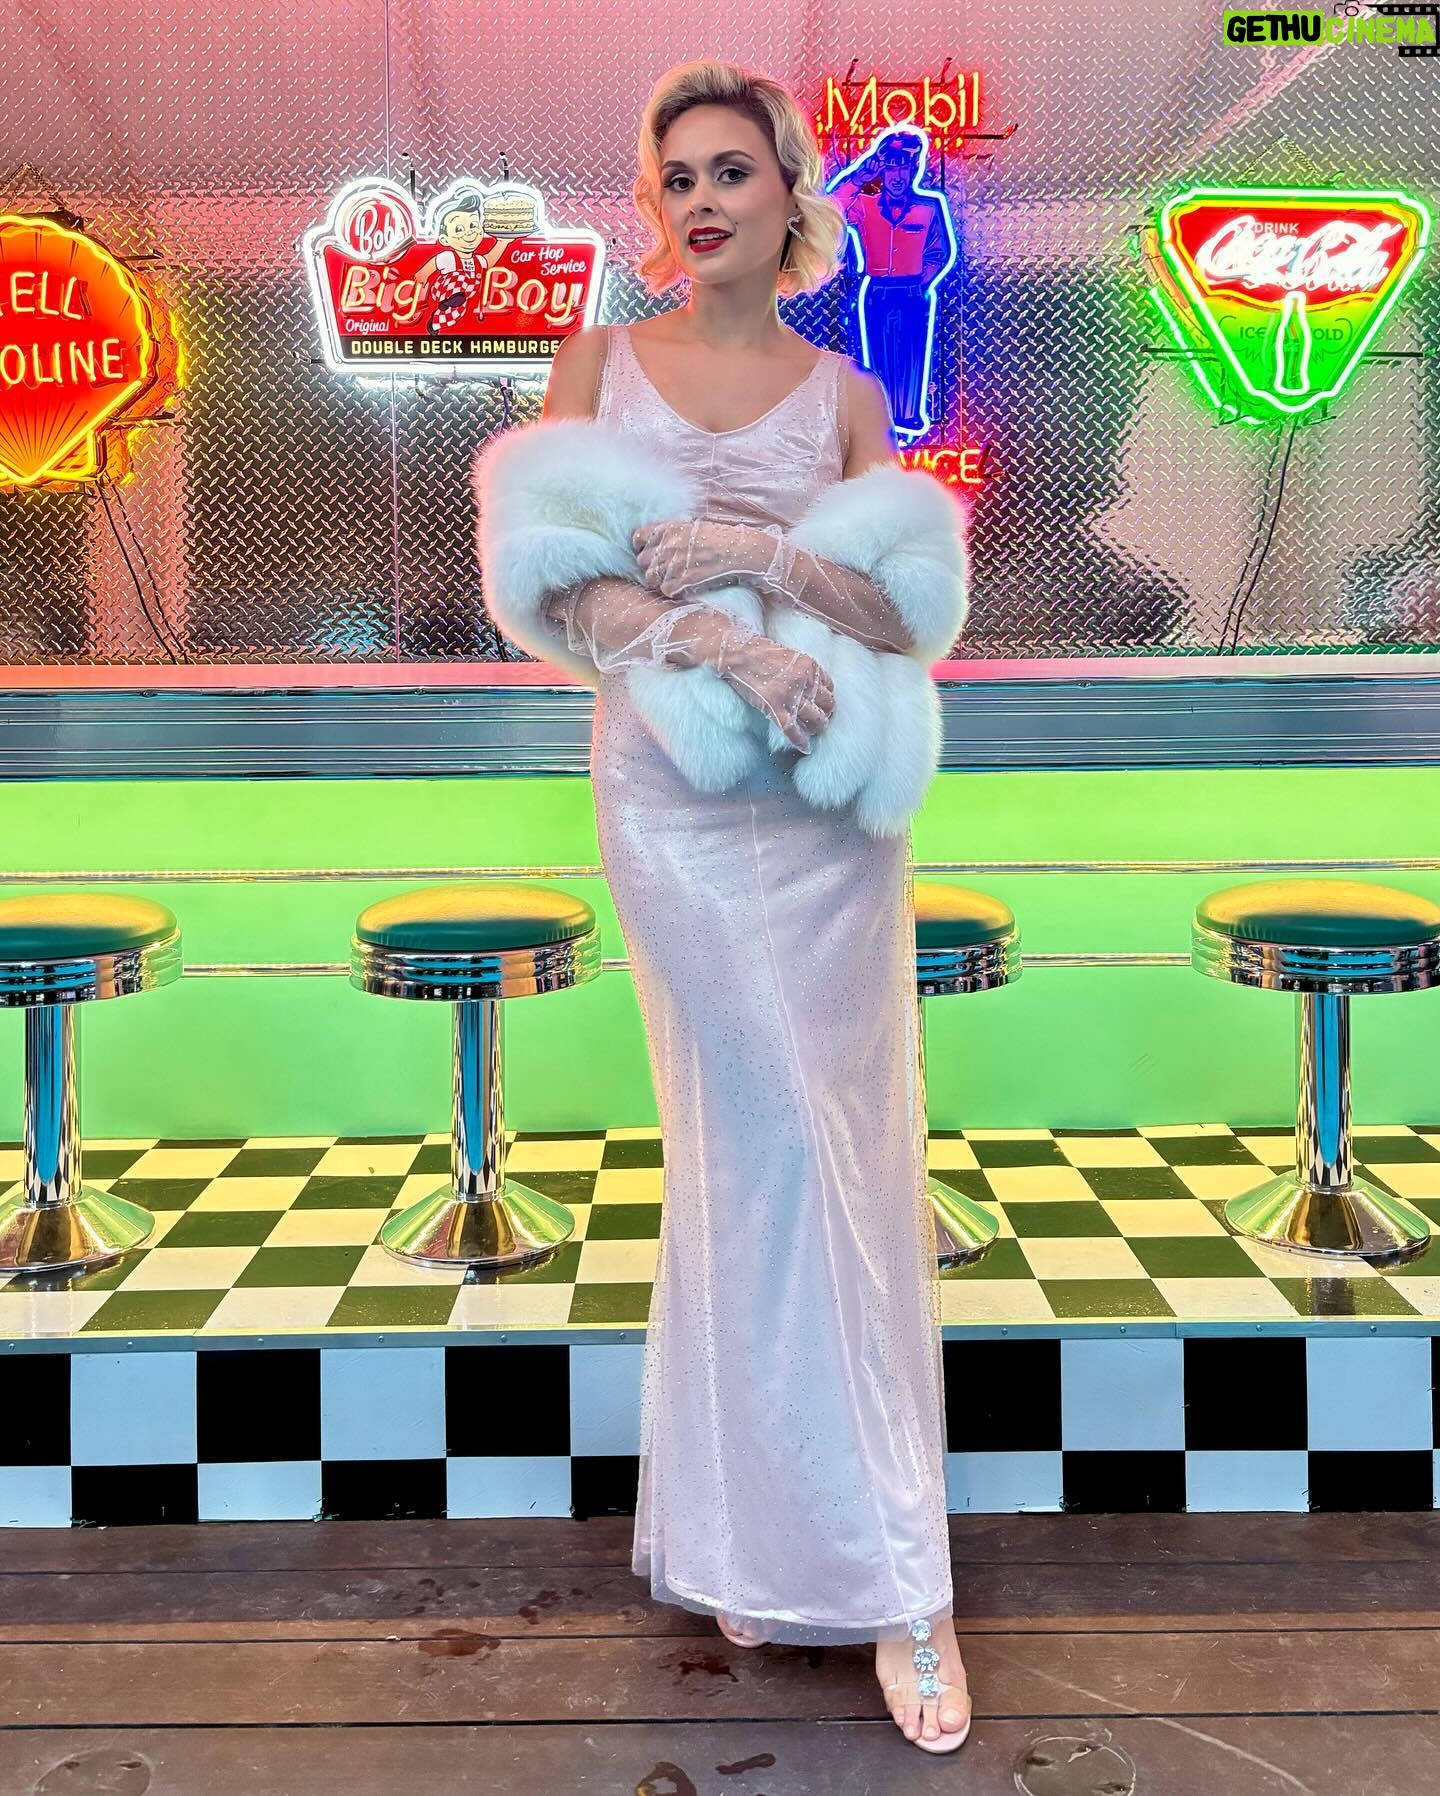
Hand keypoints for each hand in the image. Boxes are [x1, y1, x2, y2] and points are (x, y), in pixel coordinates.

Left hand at [632, 519, 780, 598]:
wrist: (740, 550)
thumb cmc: (721, 537)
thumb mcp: (693, 527)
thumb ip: (673, 534)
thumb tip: (659, 543)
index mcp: (668, 528)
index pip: (638, 538)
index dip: (642, 547)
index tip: (650, 552)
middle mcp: (667, 545)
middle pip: (643, 561)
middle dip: (652, 566)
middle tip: (665, 569)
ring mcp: (673, 564)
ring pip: (651, 578)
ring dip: (660, 580)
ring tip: (675, 578)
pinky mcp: (683, 581)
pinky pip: (665, 590)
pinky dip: (672, 590)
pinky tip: (684, 586)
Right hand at [711, 632, 835, 753]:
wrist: (738, 653)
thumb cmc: (759, 652)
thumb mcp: (789, 655)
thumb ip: (801, 670)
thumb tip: (807, 686)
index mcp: (809, 666)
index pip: (829, 686)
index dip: (826, 697)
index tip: (822, 704)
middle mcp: (804, 680)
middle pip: (827, 704)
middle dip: (826, 713)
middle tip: (821, 719)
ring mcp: (790, 695)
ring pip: (815, 719)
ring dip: (817, 727)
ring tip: (813, 732)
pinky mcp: (774, 706)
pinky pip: (792, 729)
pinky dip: (800, 740)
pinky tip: (804, 746)